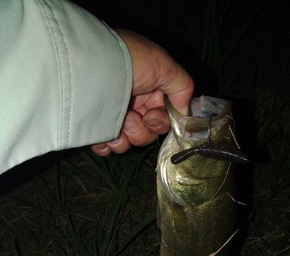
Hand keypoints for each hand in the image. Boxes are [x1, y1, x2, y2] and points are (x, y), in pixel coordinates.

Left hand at [90, 30, 193, 155]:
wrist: (91, 64)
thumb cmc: (129, 61)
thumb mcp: (164, 66)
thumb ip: (182, 87)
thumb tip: (184, 112)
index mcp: (148, 91)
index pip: (161, 118)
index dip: (160, 122)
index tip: (152, 117)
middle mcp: (130, 104)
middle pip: (146, 133)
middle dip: (141, 131)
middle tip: (131, 119)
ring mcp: (111, 117)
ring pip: (127, 143)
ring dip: (125, 138)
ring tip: (116, 123)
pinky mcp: (94, 128)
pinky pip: (105, 146)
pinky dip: (105, 145)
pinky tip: (104, 136)